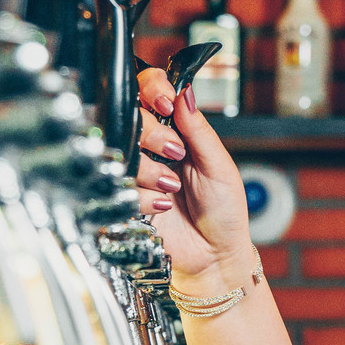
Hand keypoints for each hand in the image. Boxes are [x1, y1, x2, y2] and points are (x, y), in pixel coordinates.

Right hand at [135, 68, 252, 281]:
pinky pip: (120, 185)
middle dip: (153, 133)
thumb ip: (198, 130)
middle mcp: (150, 147)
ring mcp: (135, 171)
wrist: (214, 255)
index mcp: (174, 130)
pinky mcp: (124, 197)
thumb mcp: (219, 166)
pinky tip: (164, 208)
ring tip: (174, 189)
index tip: (165, 100)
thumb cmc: (223, 210)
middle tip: (175, 153)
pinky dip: (145, 197)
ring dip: (151, 171)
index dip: (152, 88)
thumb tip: (184, 92)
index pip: (150, 92)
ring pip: (122, 150)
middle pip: (130, 116)